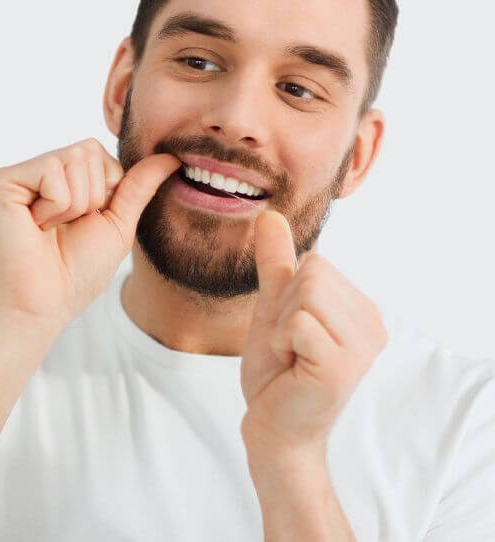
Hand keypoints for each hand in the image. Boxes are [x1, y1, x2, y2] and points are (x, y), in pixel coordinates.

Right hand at [0, 138, 180, 329]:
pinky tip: (35, 226)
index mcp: (61, 177)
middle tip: (65, 227)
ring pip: (74, 159)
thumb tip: (172, 157)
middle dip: (92, 197)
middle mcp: (37, 170)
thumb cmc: (78, 270)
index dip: (106, 191)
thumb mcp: (119, 223)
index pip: (100, 153)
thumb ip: (140, 185)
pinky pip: (52, 171)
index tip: (83, 222)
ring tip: (49, 228)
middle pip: (89, 151)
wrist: (46, 303)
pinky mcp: (0, 182)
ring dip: (75, 205)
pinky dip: (56, 206)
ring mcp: (17, 174)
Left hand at [240, 210, 387, 453]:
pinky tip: (292, 369)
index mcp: (363, 310)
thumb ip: (277, 262)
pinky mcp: (341, 367)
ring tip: (293, 356)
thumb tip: (269, 214)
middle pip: (313, 271)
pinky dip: (280, 341)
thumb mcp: (274, 306)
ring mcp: (362, 347)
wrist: (272, 427)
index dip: (289, 294)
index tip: (293, 333)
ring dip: (281, 325)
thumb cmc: (277, 371)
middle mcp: (373, 325)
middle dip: (284, 308)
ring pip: (305, 292)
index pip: (317, 262)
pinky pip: (297, 321)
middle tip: (291, 347)